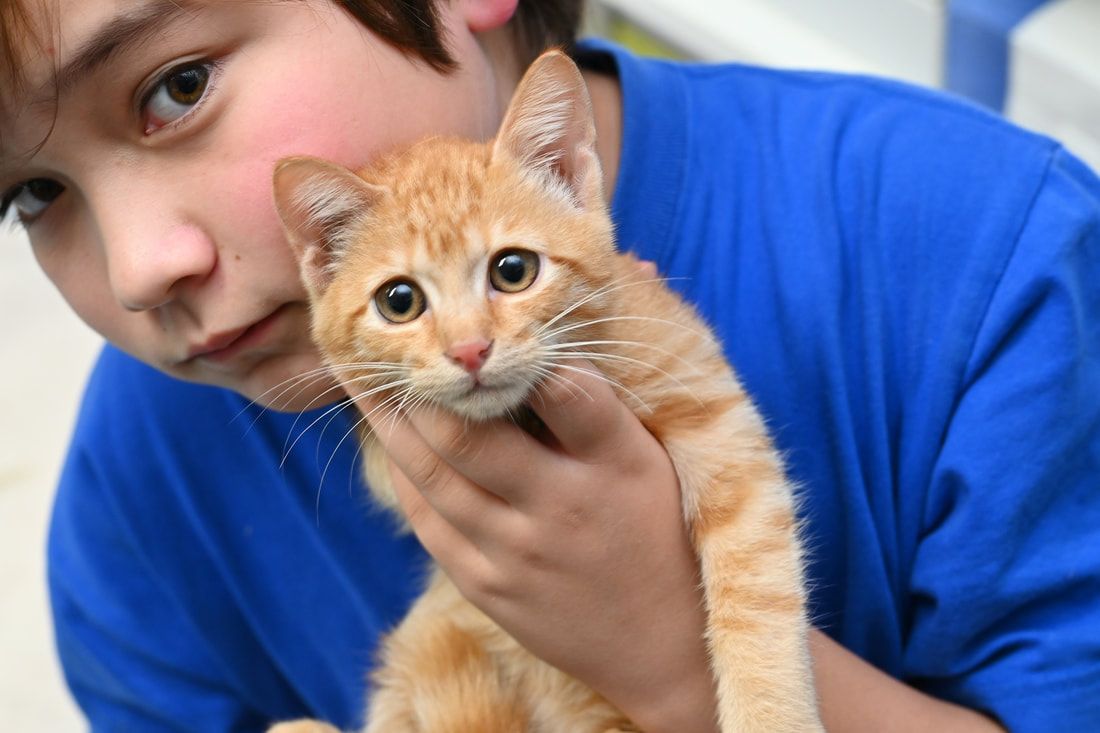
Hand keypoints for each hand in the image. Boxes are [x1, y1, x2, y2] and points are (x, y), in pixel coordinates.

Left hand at [348, 362, 718, 731]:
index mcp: (617, 464)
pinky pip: (427, 521)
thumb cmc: (658, 536)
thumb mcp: (651, 463)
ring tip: (367, 384)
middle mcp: (562, 507)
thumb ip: (600, 406)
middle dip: (419, 387)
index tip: (486, 332)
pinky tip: (394, 447)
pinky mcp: (487, 588)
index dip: (520, 354)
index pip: (565, 390)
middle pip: (467, 435)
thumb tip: (555, 337)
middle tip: (391, 350)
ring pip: (431, 476)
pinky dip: (405, 476)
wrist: (660, 648)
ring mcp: (517, 554)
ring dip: (391, 424)